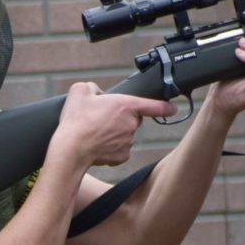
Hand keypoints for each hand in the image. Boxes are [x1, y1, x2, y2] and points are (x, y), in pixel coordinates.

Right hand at [53, 82, 176, 167]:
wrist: (71, 150)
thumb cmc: (76, 120)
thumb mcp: (79, 91)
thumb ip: (92, 87)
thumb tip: (96, 94)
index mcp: (127, 106)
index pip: (155, 105)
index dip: (166, 106)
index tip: (172, 108)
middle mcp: (132, 125)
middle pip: (132, 119)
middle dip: (120, 118)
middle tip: (100, 119)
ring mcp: (128, 142)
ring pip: (125, 135)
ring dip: (114, 133)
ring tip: (94, 133)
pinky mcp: (122, 157)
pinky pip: (119, 150)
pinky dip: (110, 148)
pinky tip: (96, 145)